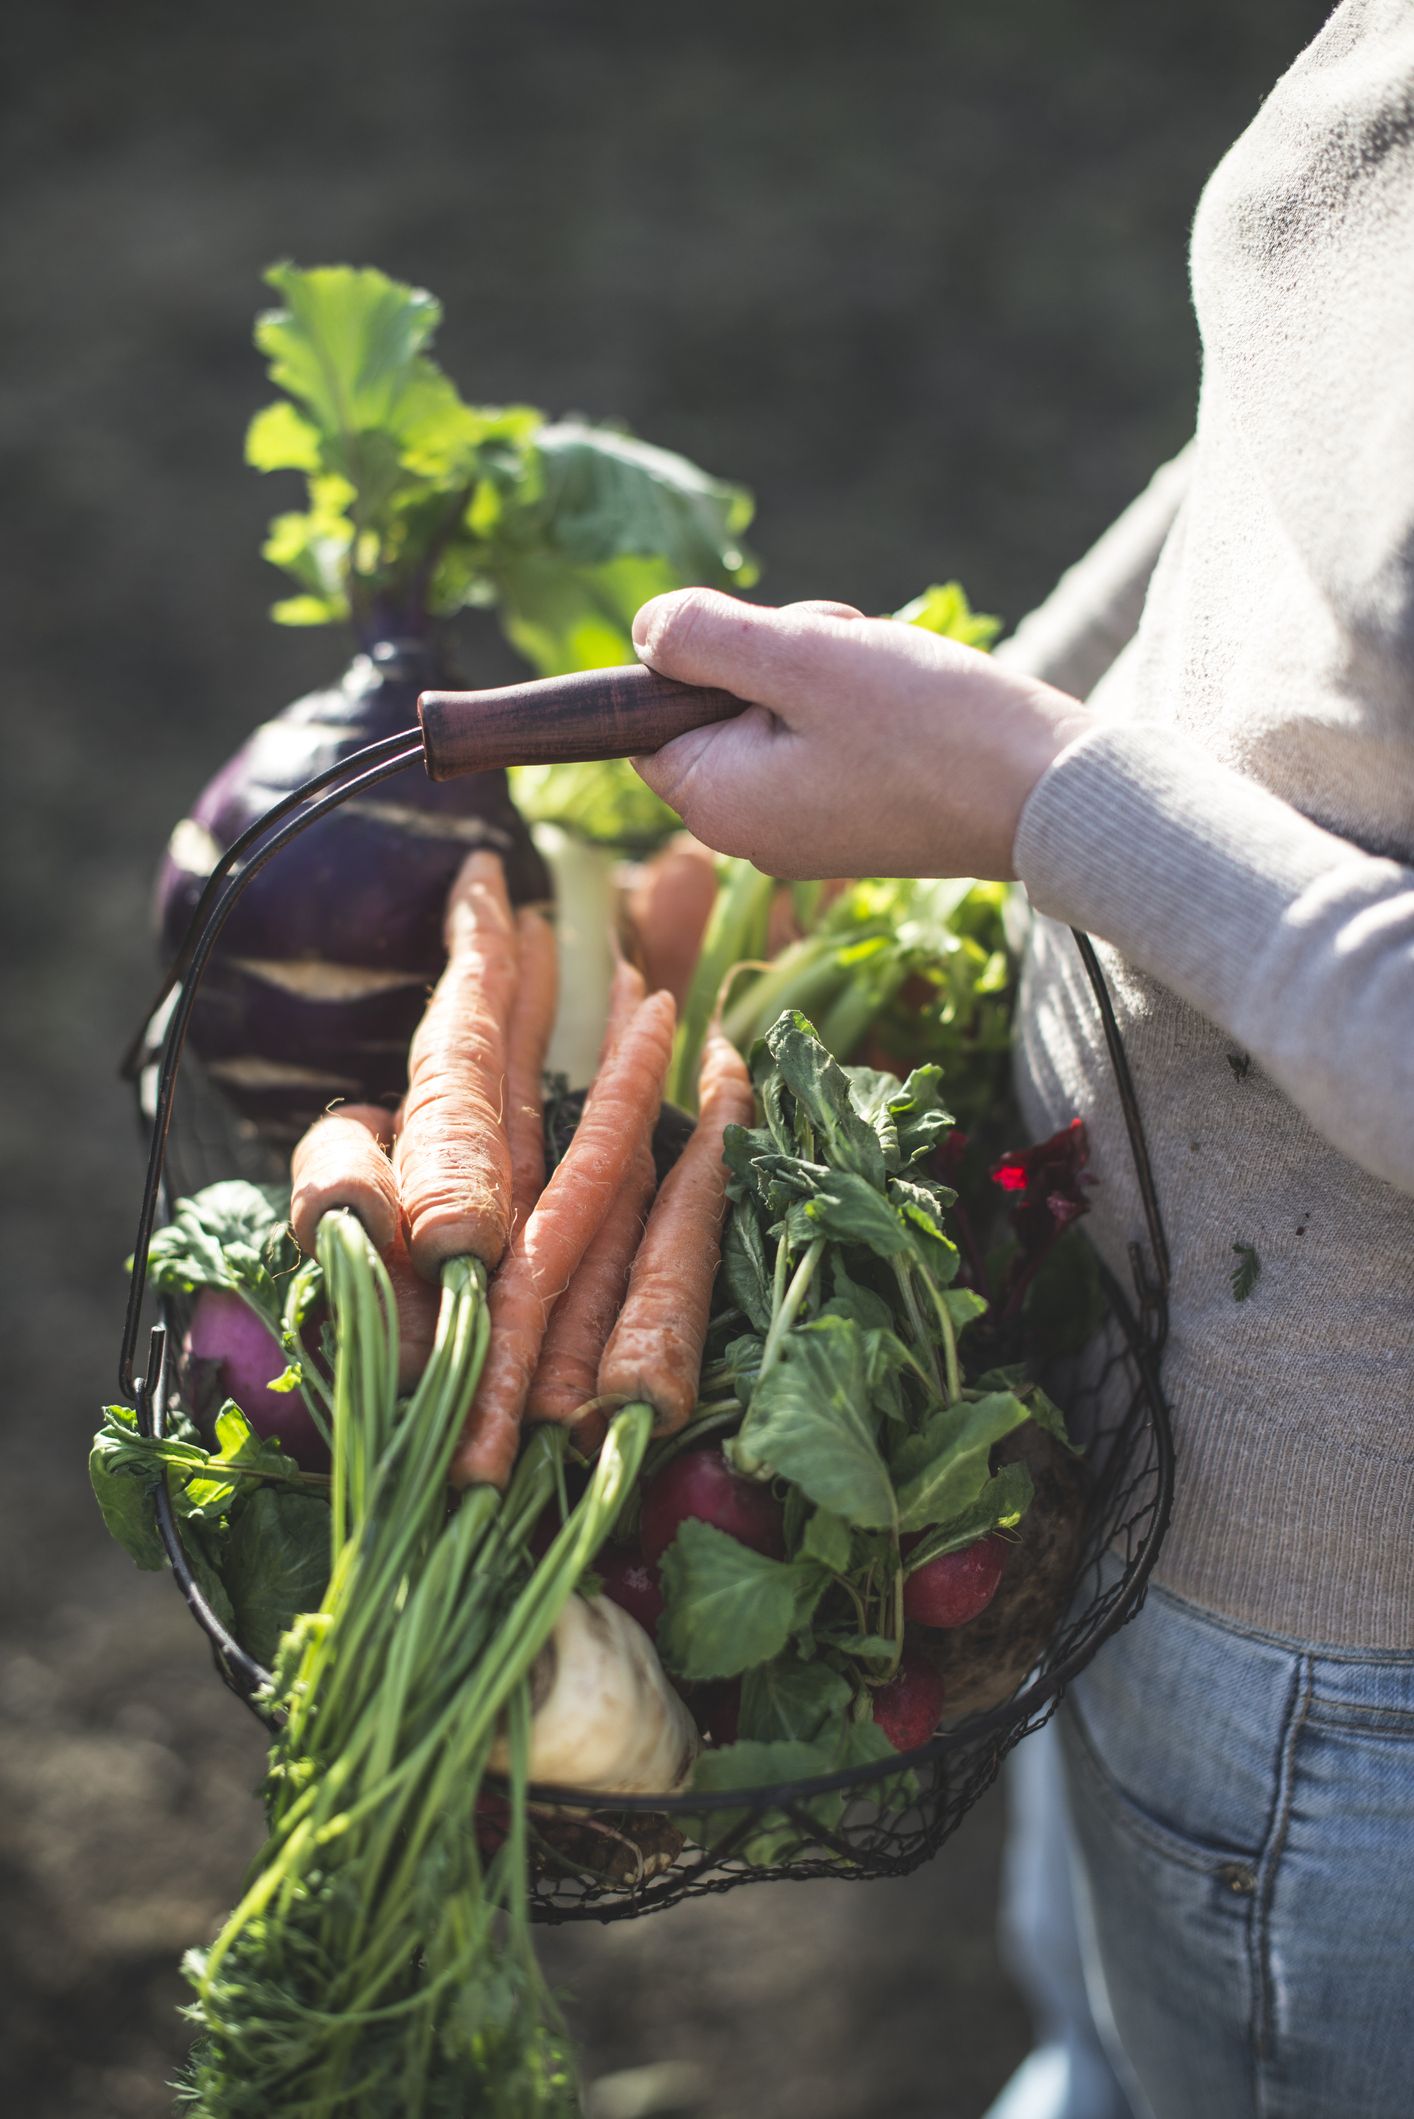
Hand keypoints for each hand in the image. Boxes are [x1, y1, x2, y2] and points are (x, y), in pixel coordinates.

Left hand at [631, 589, 1094, 879]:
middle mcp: (752, 833)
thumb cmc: (927, 727)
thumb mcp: (801, 658)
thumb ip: (706, 639)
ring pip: (779, 711)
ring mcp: (806, 830)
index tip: (776, 651)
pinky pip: (826, 738)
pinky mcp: (856, 818)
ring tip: (886, 677)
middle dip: (776, 658)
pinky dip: (857, 703)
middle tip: (843, 658)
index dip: (702, 660)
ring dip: (823, 670)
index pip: (651, 718)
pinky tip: (908, 699)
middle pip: (719, 705)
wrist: (1049, 794)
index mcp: (719, 805)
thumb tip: (645, 632)